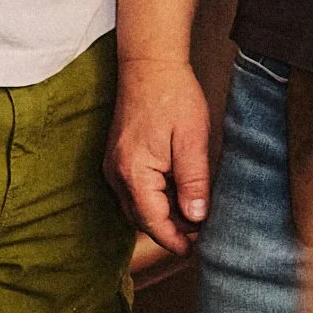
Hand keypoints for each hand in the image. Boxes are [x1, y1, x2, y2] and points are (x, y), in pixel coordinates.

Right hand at [107, 57, 212, 252]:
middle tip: (199, 230)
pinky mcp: (118, 157)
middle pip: (142, 217)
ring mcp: (114, 165)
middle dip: (169, 228)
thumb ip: (193, 181)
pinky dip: (154, 196)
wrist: (150, 64)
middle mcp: (116, 174)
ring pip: (137, 205)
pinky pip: (134, 189)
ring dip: (162, 213)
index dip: (174, 239)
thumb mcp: (192, 139)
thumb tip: (196, 217)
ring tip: (192, 210)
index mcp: (133, 173)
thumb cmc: (173, 96)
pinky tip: (176, 190)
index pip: (152, 222)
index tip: (194, 249)